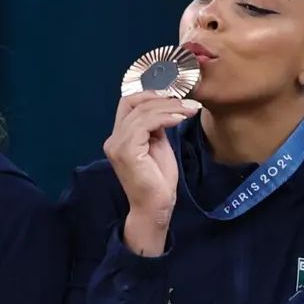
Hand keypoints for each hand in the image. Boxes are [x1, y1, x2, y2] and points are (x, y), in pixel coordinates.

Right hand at [104, 91, 195, 254]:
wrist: (155, 207)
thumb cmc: (158, 182)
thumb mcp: (157, 146)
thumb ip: (155, 127)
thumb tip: (165, 107)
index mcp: (119, 137)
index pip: (129, 103)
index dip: (150, 95)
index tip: (175, 97)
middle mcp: (114, 139)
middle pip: (135, 103)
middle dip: (164, 99)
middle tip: (188, 103)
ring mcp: (118, 145)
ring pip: (143, 112)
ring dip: (170, 108)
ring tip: (190, 110)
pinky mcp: (127, 151)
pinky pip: (146, 124)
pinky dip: (166, 117)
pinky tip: (181, 119)